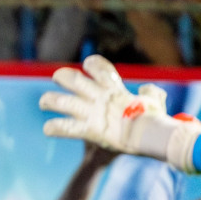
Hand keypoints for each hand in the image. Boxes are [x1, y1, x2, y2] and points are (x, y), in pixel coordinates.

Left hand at [40, 55, 200, 171]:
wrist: (152, 136)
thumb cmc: (156, 120)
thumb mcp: (155, 102)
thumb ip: (150, 93)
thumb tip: (147, 89)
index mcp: (115, 89)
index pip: (99, 67)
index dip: (92, 63)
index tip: (88, 64)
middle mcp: (99, 97)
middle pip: (72, 79)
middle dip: (62, 76)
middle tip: (58, 78)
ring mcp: (91, 113)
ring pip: (60, 101)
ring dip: (49, 101)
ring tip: (44, 103)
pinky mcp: (88, 130)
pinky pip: (64, 127)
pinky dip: (53, 128)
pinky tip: (48, 129)